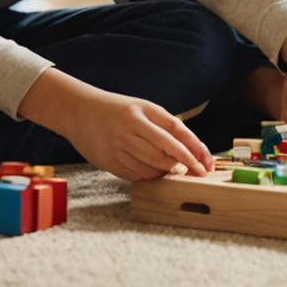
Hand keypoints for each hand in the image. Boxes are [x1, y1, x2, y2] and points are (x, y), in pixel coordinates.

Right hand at [16, 69, 211, 181]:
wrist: (79, 112)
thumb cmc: (119, 111)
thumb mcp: (142, 109)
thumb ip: (164, 127)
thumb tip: (190, 151)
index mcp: (143, 110)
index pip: (175, 130)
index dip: (194, 148)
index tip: (207, 162)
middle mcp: (130, 126)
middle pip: (164, 151)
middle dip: (185, 165)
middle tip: (197, 173)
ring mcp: (118, 144)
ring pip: (151, 166)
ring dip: (167, 172)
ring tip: (176, 172)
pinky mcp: (107, 160)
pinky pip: (135, 174)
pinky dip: (149, 177)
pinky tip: (155, 174)